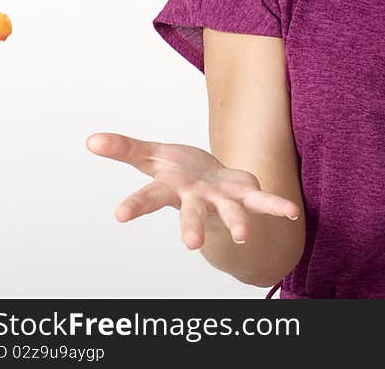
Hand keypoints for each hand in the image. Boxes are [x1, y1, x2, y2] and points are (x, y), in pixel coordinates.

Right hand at [86, 132, 300, 249]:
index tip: (120, 214)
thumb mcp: (150, 155)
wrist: (209, 184)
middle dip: (192, 228)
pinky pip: (263, 201)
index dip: (135, 205)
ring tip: (244, 238)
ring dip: (238, 224)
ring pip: (230, 213)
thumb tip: (91, 139)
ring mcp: (222, 201)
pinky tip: (293, 213)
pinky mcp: (244, 195)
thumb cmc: (177, 171)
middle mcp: (196, 201)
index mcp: (170, 190)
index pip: (149, 197)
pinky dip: (277, 207)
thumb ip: (124, 148)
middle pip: (191, 215)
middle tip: (191, 244)